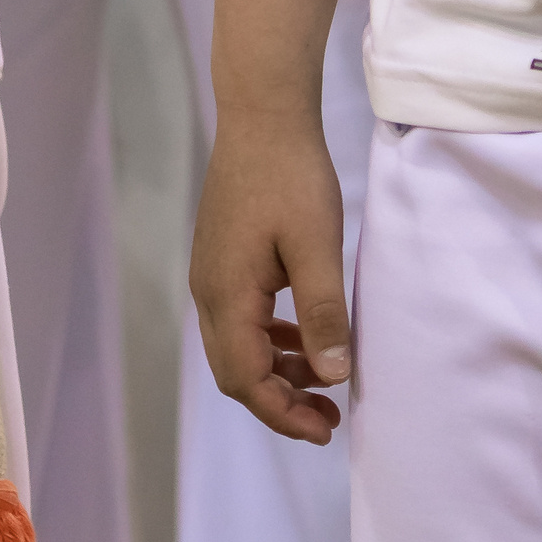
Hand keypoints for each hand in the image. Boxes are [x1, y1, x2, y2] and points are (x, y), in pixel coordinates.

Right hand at [189, 107, 351, 447]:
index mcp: (226, 293)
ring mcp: (211, 272)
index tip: (327, 428)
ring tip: (325, 385)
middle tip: (329, 417)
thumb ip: (322, 315)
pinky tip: (304, 339)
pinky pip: (240, 320)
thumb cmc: (291, 175)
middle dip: (280, 403)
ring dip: (276, 374)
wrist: (262, 114)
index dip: (283, 414)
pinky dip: (271, 342)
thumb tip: (333, 376)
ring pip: (235, 347)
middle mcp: (208, 289)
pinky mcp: (222, 258)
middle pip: (234, 372)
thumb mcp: (317, 247)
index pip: (245, 379)